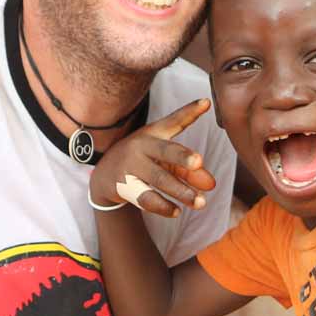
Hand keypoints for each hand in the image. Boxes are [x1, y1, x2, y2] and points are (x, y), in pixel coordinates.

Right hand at [88, 100, 219, 217]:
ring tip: (200, 202)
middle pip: (165, 151)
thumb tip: (211, 185)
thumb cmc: (143, 161)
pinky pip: (145, 198)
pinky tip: (176, 211)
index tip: (206, 103)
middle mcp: (141, 146)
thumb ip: (189, 168)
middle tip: (199, 162)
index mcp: (154, 133)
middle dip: (182, 157)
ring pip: (158, 178)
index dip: (190, 111)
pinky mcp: (124, 186)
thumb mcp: (164, 158)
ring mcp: (131, 166)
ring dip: (180, 191)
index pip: (174, 121)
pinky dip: (162, 206)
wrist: (105, 175)